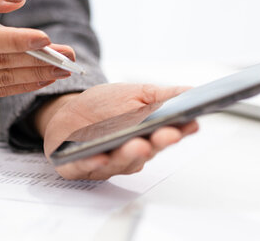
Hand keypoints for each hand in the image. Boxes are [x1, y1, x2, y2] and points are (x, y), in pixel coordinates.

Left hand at [36, 83, 198, 179]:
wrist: (68, 112)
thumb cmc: (103, 106)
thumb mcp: (134, 93)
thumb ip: (160, 95)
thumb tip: (191, 91)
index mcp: (146, 136)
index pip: (167, 135)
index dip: (180, 131)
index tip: (191, 123)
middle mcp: (130, 154)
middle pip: (146, 152)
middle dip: (158, 143)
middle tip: (167, 134)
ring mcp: (106, 163)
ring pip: (120, 163)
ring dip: (130, 155)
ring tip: (137, 144)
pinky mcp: (79, 167)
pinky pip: (86, 167)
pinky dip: (93, 163)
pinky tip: (98, 155)